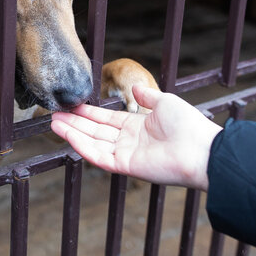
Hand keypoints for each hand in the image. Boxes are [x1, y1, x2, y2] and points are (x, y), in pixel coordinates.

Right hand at [50, 85, 220, 190]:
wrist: (201, 149)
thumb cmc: (188, 125)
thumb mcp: (165, 102)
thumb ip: (147, 97)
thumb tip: (135, 88)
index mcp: (137, 127)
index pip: (106, 120)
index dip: (88, 113)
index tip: (71, 105)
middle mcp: (128, 142)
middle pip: (94, 131)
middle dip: (74, 122)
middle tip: (54, 114)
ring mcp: (125, 155)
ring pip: (92, 143)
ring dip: (72, 133)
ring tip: (54, 123)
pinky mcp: (125, 166)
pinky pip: (98, 156)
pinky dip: (82, 146)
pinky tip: (69, 135)